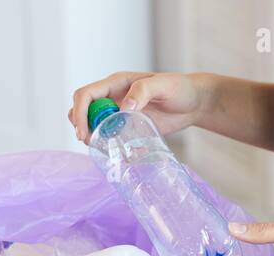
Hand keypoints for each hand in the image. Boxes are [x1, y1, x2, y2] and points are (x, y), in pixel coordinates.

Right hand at [69, 71, 205, 142]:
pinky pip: (112, 136)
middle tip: (89, 143)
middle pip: (84, 109)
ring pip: (95, 123)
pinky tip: (116, 154)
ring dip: (92, 135)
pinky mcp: (130, 127)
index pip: (86, 95)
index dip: (79, 112)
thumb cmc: (180, 88)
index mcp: (117, 84)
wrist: (194, 103)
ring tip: (100, 149)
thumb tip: (124, 107)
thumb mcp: (163, 85)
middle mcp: (114, 97)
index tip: (83, 132)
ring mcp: (121, 113)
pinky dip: (109, 145)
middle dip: (81, 125)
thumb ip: (143, 91)